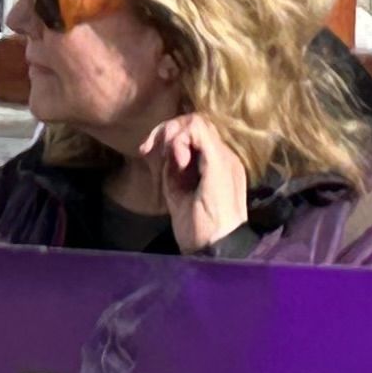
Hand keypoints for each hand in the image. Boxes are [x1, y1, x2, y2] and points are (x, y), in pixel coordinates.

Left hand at [127, 114, 250, 252]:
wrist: (217, 251)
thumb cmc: (198, 230)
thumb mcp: (180, 194)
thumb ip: (175, 170)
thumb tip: (163, 149)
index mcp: (217, 165)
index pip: (195, 134)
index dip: (169, 136)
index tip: (147, 152)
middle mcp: (225, 156)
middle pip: (195, 123)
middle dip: (166, 129)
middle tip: (148, 147)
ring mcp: (224, 157)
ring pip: (196, 121)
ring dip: (172, 132)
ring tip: (164, 154)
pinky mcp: (219, 162)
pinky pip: (199, 130)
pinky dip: (181, 140)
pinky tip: (176, 161)